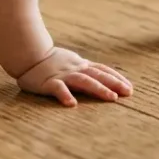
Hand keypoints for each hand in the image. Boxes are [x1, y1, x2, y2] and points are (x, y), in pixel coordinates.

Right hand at [14, 47, 132, 106]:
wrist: (29, 54)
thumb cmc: (51, 61)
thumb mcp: (72, 63)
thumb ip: (85, 70)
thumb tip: (103, 77)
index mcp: (81, 65)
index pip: (103, 70)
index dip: (117, 78)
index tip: (130, 88)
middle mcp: (75, 69)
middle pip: (98, 75)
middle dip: (114, 84)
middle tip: (128, 93)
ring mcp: (63, 75)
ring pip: (84, 81)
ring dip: (99, 89)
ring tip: (111, 98)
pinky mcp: (49, 82)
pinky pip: (58, 88)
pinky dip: (65, 95)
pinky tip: (72, 104)